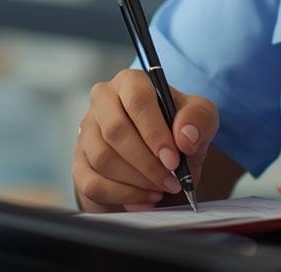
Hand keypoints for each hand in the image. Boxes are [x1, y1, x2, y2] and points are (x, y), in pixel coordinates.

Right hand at [73, 68, 217, 211]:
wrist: (163, 155)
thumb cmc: (178, 128)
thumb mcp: (200, 117)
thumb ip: (199, 119)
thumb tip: (184, 137)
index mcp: (130, 82)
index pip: (137, 99)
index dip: (155, 132)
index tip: (173, 159)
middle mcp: (102, 101)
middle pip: (115, 130)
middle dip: (147, 162)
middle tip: (171, 181)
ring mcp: (86, 132)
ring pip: (103, 158)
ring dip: (137, 181)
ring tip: (161, 188)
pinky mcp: (80, 163)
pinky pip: (92, 183)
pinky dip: (122, 197)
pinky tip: (144, 199)